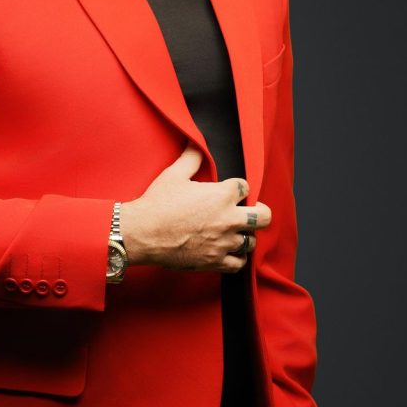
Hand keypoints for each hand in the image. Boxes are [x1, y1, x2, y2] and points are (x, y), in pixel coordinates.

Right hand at [120, 144, 270, 272]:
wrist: (143, 233)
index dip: (239, 188)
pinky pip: (239, 263)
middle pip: (263, 216)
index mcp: (222, 195)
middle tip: (252, 212)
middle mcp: (228, 218)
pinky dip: (236, 258)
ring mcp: (224, 242)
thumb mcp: (174, 174)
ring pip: (251, 241)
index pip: (245, 187)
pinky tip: (229, 252)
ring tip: (234, 232)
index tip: (232, 191)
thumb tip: (196, 143)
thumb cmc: (158, 203)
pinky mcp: (216, 261)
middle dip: (260, 212)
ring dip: (245, 235)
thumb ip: (191, 158)